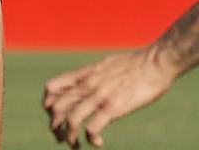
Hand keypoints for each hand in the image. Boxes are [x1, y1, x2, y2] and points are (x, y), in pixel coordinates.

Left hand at [43, 47, 176, 146]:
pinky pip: (93, 127)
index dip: (47, 105)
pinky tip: (97, 142)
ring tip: (76, 145)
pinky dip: (91, 138)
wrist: (155, 62)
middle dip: (55, 126)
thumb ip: (92, 75)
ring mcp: (99, 96)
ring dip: (70, 137)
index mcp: (83, 75)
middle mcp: (87, 86)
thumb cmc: (134, 63)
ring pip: (71, 120)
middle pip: (56, 108)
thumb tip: (88, 80)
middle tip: (61, 137)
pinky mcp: (114, 107)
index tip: (55, 116)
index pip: (51, 89)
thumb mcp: (104, 65)